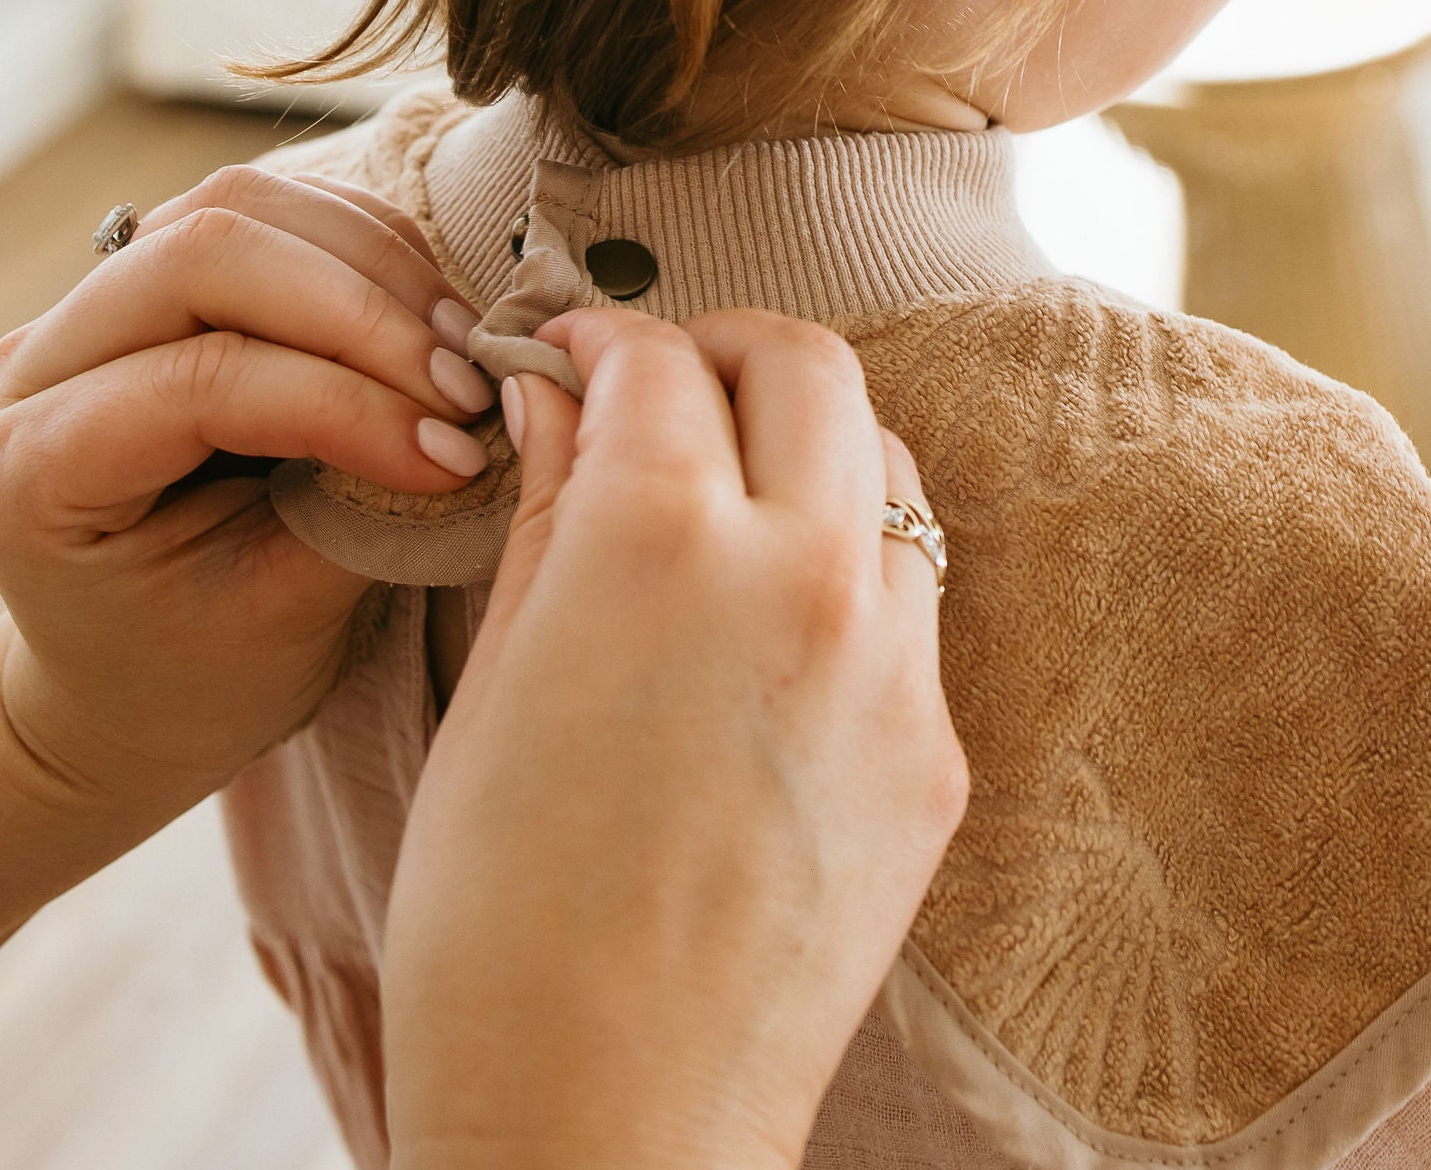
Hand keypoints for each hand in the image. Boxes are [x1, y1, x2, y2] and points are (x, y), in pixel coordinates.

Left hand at [0, 162, 494, 818]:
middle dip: (363, 308)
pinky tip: (431, 322)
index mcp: (28, 471)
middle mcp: (31, 364)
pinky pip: (270, 215)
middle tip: (465, 387)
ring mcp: (85, 304)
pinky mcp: (153, 276)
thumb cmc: (193, 676)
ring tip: (459, 352)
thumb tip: (465, 428)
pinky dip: (369, 252)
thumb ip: (361, 512)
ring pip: (240, 204)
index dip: (347, 403)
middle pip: (206, 246)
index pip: (199, 378)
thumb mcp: (276, 621)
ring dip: (375, 266)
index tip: (455, 458)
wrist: (123, 682)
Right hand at [382, 309, 966, 1169]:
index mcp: (663, 542)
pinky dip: (847, 566)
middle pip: (806, 365)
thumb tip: (556, 397)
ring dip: (806, 446)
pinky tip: (772, 627)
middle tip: (657, 394)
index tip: (570, 355)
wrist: (606, 1128)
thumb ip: (543, 512)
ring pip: (885, 467)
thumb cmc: (496, 923)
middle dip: (722, 351)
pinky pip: (913, 600)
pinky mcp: (938, 753)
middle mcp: (805, 575)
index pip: (656, 362)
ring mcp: (894, 667)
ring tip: (726, 500)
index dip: (598, 339)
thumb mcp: (492, 687)